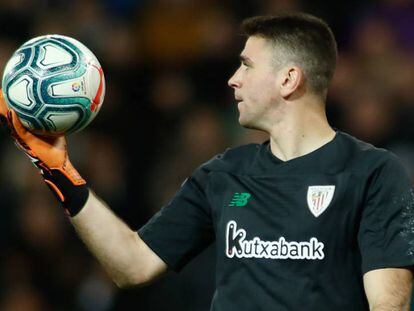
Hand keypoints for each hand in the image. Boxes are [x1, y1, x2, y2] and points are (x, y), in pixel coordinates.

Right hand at [0, 90, 87, 215]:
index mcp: (27, 128)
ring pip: (10, 120)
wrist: (58, 164)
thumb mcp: (57, 129)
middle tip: (1, 90)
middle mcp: (22, 131)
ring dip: (4, 109)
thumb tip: (65, 106)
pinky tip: (13, 111)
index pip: (17, 113)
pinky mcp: (26, 141)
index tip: (10, 89)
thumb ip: (57, 118)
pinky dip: (15, 120)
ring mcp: (22, 136)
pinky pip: (18, 129)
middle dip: (3, 103)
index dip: (11, 102)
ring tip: (0, 96)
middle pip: (9, 114)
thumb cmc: (58, 148)